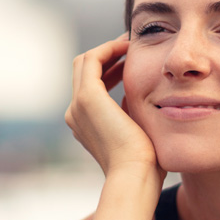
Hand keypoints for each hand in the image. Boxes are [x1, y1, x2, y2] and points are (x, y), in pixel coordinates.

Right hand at [64, 37, 163, 181]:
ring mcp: (78, 105)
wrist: (135, 175)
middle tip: (131, 46)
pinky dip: (109, 49)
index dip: (109, 69)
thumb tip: (138, 98)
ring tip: (131, 44)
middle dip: (106, 55)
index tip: (132, 61)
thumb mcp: (135, 133)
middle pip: (82, 70)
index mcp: (83, 124)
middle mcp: (75, 113)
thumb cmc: (144, 163)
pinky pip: (93, 59)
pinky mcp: (88, 98)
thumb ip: (130, 114)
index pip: (90, 85)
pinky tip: (130, 47)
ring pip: (84, 61)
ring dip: (108, 48)